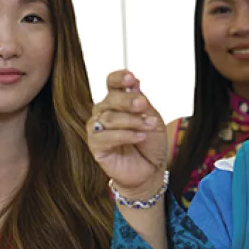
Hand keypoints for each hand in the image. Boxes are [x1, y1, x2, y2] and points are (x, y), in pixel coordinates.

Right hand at [87, 70, 167, 199]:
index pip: (112, 83)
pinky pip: (106, 137)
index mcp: (118, 102)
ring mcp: (98, 129)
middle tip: (143, 104)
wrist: (150, 170)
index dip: (119, 79)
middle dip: (128, 101)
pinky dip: (125, 135)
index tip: (131, 78)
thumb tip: (134, 83)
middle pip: (110, 99)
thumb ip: (142, 103)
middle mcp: (104, 112)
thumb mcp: (152, 119)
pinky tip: (140, 137)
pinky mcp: (96, 146)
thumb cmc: (150, 143)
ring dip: (132, 121)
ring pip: (109, 118)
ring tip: (149, 126)